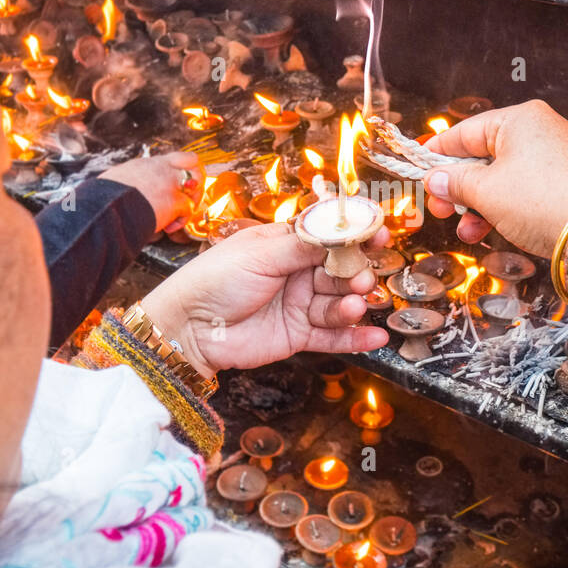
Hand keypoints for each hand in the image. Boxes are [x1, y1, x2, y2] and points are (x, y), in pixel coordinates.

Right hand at [99, 152, 202, 233]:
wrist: (106, 206)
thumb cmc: (105, 198)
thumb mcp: (119, 180)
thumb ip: (132, 181)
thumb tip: (126, 189)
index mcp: (148, 164)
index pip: (176, 158)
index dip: (184, 169)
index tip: (181, 182)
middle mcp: (162, 169)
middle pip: (193, 163)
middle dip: (196, 180)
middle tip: (189, 197)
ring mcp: (170, 183)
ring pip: (197, 184)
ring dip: (192, 201)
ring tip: (181, 214)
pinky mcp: (174, 200)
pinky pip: (189, 208)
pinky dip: (182, 220)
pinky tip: (169, 228)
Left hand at [137, 223, 390, 376]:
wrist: (189, 327)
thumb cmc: (214, 280)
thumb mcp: (258, 254)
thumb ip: (301, 246)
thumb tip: (337, 229)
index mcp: (284, 244)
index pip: (327, 236)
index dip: (354, 235)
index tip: (378, 233)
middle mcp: (296, 273)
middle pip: (338, 270)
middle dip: (355, 273)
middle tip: (363, 277)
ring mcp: (298, 304)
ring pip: (337, 303)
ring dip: (351, 304)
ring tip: (356, 304)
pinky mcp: (298, 335)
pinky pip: (332, 336)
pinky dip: (354, 337)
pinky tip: (374, 338)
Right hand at [422, 100, 567, 256]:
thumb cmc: (542, 202)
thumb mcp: (486, 192)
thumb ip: (455, 182)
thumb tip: (435, 179)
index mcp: (520, 119)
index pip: (466, 132)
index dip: (439, 154)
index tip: (421, 170)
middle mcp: (542, 130)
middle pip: (485, 156)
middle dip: (459, 187)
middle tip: (441, 209)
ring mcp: (559, 156)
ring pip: (505, 177)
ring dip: (480, 204)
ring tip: (469, 231)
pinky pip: (527, 189)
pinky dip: (506, 207)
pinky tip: (493, 230)